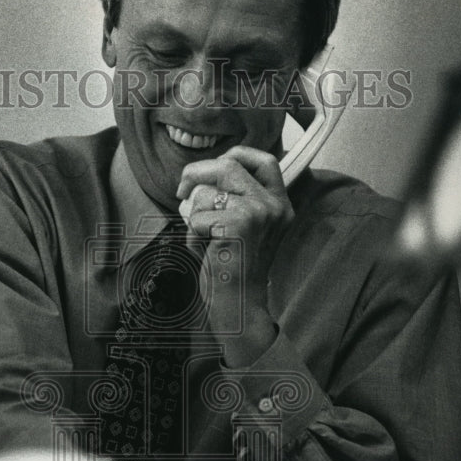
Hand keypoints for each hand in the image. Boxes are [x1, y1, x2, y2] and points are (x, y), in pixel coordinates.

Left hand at [176, 146, 293, 366]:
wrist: (239, 305)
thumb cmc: (231, 266)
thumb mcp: (240, 225)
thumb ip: (234, 198)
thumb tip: (199, 173)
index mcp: (279, 203)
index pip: (265, 159)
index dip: (235, 155)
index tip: (210, 170)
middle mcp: (274, 205)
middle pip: (229, 165)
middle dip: (196, 173)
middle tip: (181, 192)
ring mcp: (259, 214)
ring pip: (206, 192)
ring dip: (192, 215)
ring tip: (204, 239)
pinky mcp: (238, 225)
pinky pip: (197, 215)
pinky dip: (192, 235)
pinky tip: (205, 252)